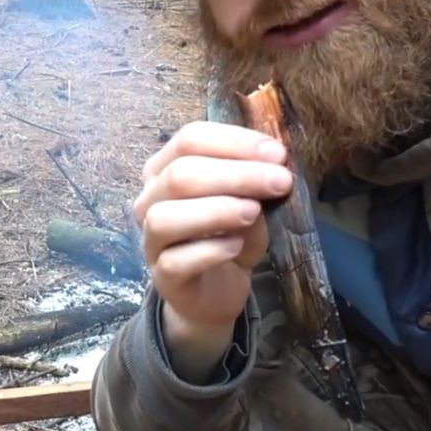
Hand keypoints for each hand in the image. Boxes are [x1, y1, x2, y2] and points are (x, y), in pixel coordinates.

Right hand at [133, 121, 293, 364]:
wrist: (217, 291)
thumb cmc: (230, 237)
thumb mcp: (250, 203)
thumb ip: (256, 184)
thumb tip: (274, 167)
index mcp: (167, 168)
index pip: (191, 139)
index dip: (235, 142)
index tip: (278, 153)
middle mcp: (150, 199)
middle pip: (181, 174)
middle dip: (236, 174)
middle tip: (279, 182)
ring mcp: (151, 239)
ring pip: (167, 216)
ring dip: (216, 210)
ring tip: (254, 212)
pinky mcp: (162, 276)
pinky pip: (177, 260)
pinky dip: (210, 250)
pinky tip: (236, 246)